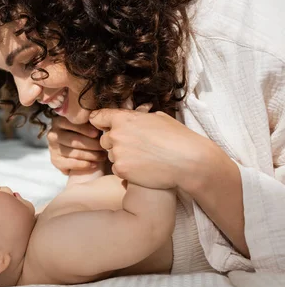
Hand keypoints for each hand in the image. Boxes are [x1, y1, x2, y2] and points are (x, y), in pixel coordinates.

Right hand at [46, 116, 106, 174]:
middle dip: (90, 144)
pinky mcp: (55, 161)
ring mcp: (52, 148)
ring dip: (90, 155)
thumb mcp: (88, 126)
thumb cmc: (87, 135)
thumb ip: (90, 121)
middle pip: (72, 140)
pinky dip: (83, 165)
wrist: (81, 153)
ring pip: (73, 152)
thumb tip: (97, 120)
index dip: (84, 129)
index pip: (70, 124)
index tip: (96, 133)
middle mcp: (52, 134)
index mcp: (59, 121)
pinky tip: (94, 164)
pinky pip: (70, 163)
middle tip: (103, 147)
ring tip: (102, 156)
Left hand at [89, 108, 215, 189]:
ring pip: (111, 155)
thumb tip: (132, 116)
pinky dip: (126, 170)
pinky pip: (116, 169)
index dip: (101, 122)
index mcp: (123, 118)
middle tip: (134, 147)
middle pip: (104, 139)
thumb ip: (137, 117)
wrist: (189, 161)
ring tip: (143, 158)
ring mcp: (117, 153)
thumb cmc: (177, 138)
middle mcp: (116, 134)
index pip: (97, 117)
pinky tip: (142, 168)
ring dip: (121, 157)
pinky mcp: (121, 170)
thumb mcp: (157, 118)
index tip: (105, 127)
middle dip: (115, 142)